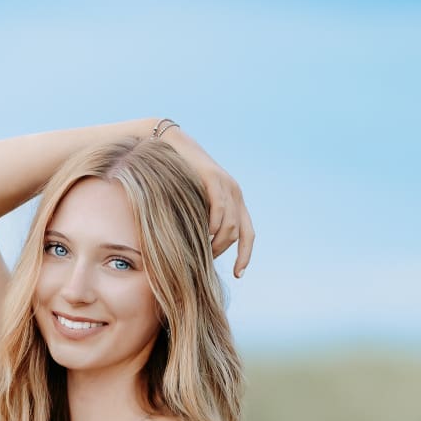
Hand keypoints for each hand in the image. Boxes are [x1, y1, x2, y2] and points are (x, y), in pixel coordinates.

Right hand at [159, 131, 254, 277]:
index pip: (248, 234)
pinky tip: (203, 234)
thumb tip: (204, 250)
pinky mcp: (213, 178)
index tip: (238, 274)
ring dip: (216, 242)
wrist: (172, 146)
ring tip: (201, 248)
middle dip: (221, 251)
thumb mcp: (197, 204)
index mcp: (236, 202)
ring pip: (228, 225)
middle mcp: (236, 194)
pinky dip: (213, 225)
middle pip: (236, 234)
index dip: (245, 256)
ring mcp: (226, 185)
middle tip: (205, 259)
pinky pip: (219, 208)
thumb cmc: (181, 179)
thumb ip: (206, 222)